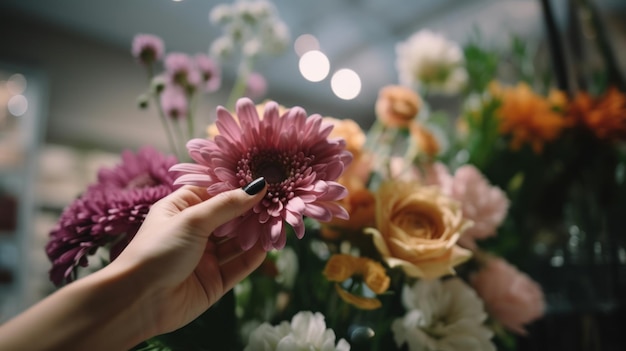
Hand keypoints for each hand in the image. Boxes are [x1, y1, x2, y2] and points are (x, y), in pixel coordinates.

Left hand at [110, 179, 267, 337]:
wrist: (137, 301)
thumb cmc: (156, 250)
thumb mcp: (192, 219)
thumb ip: (228, 204)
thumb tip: (258, 186)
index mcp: (181, 210)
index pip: (215, 193)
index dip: (238, 187)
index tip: (264, 180)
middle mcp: (194, 232)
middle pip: (230, 218)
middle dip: (252, 212)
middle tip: (278, 203)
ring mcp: (204, 258)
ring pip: (237, 243)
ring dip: (256, 234)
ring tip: (278, 224)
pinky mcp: (213, 282)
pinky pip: (238, 266)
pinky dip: (254, 256)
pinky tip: (268, 246)